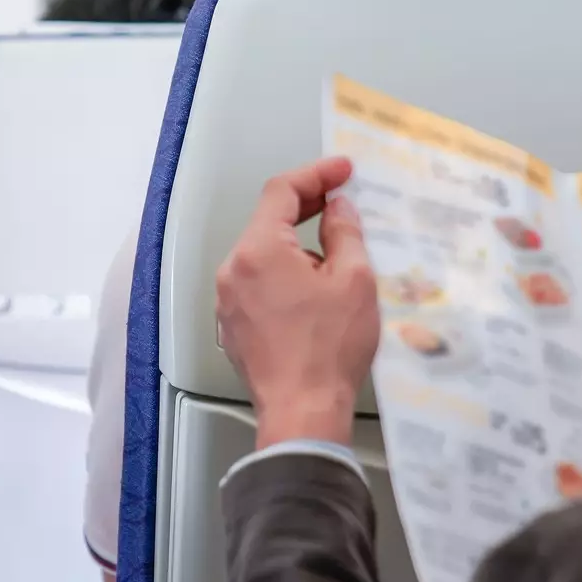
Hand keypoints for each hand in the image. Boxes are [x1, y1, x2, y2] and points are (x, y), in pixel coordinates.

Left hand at [215, 156, 379, 449]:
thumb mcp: (353, 280)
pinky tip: (315, 292)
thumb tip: (337, 207)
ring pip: (265, 255)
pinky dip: (285, 276)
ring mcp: (228, 299)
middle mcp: (233, 270)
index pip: (281, 191)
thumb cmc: (328, 349)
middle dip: (307, 209)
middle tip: (344, 204)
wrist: (301, 411)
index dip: (315, 174)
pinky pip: (259, 284)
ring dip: (298, 247)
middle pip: (268, 222)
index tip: (343, 171)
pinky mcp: (233, 323)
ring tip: (338, 260)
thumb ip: (344, 232)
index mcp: (258, 251)